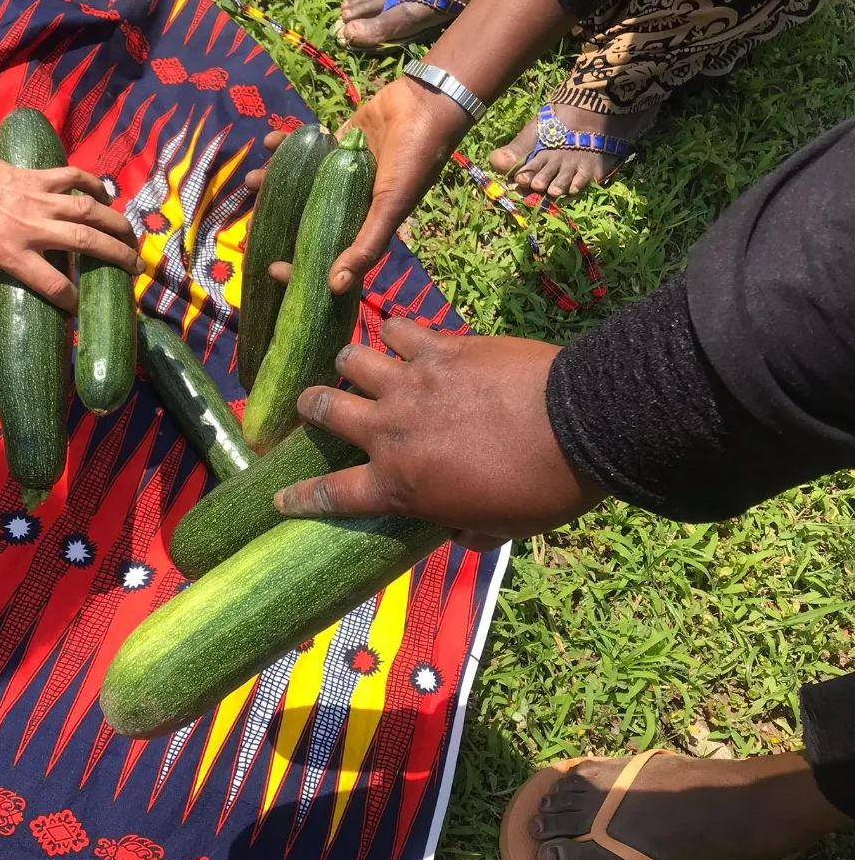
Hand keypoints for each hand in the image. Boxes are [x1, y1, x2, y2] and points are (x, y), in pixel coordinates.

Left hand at [0, 133, 140, 311]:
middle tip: (136, 268)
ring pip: (90, 210)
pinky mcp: (38, 177)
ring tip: (132, 237)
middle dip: (118, 257)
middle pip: (88, 243)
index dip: (71, 302)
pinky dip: (94, 185)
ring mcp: (39, 199)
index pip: (53, 285)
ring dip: (117, 223)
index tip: (79, 310)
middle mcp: (34, 228)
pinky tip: (106, 197)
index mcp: (12, 253)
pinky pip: (74, 178)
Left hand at [244, 76, 469, 293]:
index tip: (272, 268)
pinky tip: (270, 142)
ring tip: (251, 181)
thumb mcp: (390, 209)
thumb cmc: (413, 162)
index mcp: (363, 224)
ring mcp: (341, 170)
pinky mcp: (337, 142)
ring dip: (275, 181)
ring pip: (301, 182)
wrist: (426, 105)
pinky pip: (307, 148)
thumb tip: (335, 288)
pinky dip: (286, 144)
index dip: (300, 266)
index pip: (327, 254)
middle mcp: (350, 201)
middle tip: (250, 222)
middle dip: (278, 220)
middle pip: (307, 218)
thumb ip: (366, 246)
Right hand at [272, 317, 605, 537]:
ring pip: (351, 359)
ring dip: (352, 363)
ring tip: (362, 365)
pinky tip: (405, 335)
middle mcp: (390, 430)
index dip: (299, 498)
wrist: (578, 428)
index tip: (280, 497)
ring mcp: (410, 383)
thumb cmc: (542, 490)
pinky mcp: (438, 347)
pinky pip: (398, 327)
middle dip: (311, 407)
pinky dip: (397, 332)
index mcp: (400, 484)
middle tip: (317, 406)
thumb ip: (466, 530)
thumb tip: (457, 532)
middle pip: (323, 408)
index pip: (331, 495)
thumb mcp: (501, 529)